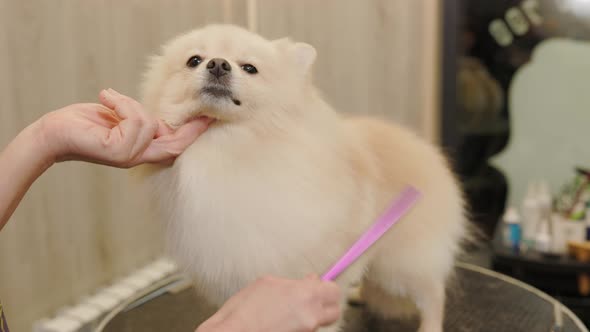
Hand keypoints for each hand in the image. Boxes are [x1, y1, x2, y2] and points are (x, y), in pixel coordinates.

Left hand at [38, 88, 210, 167]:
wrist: (53, 133)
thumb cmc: (82, 124)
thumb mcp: (119, 120)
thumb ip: (140, 122)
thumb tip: (158, 120)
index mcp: (140, 151)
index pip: (174, 145)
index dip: (193, 133)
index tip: (209, 118)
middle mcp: (137, 157)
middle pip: (175, 145)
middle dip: (191, 129)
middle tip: (204, 114)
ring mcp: (128, 156)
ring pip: (148, 123)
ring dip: (129, 103)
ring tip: (110, 98)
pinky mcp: (117, 151)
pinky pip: (133, 119)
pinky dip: (120, 103)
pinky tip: (105, 98)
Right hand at [196, 275, 340, 331]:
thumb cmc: (243, 310)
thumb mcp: (266, 284)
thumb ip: (293, 282)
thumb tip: (311, 280)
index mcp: (305, 294)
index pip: (333, 291)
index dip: (326, 289)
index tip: (319, 287)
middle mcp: (310, 315)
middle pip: (334, 311)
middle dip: (325, 306)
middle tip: (311, 302)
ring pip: (318, 323)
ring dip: (309, 318)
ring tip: (287, 316)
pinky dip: (298, 328)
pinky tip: (281, 325)